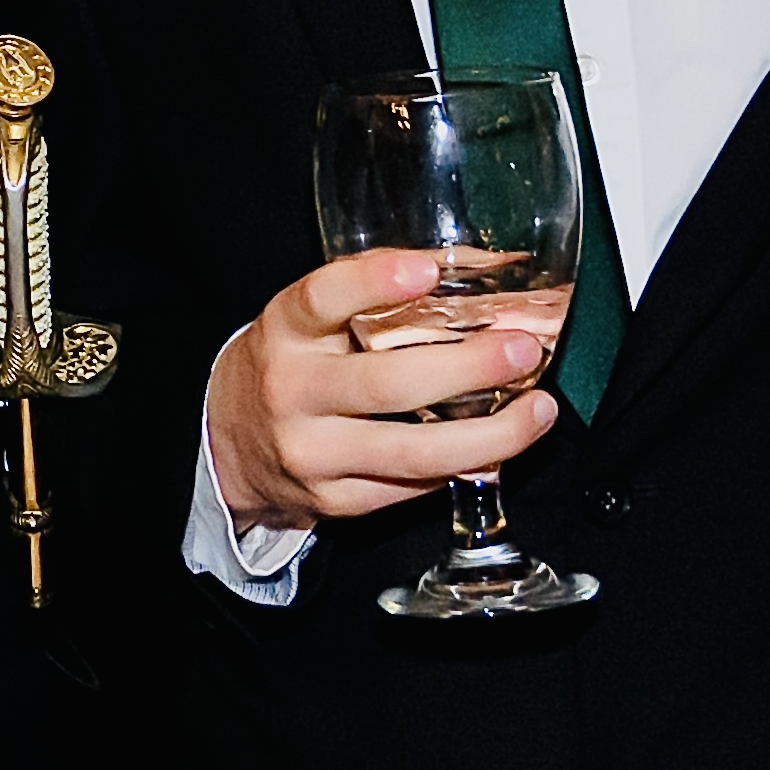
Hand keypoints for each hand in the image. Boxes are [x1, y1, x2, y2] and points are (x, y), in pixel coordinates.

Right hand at [206, 251, 558, 531]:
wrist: (232, 444)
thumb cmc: (292, 365)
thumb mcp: (312, 320)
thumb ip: (373, 295)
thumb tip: (474, 269)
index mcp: (286, 331)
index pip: (322, 299)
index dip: (375, 283)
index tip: (427, 270)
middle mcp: (294, 392)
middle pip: (387, 384)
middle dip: (468, 369)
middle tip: (521, 352)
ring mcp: (313, 453)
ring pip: (411, 452)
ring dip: (489, 435)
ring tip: (537, 412)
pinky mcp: (335, 500)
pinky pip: (411, 487)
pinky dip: (462, 467)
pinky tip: (499, 448)